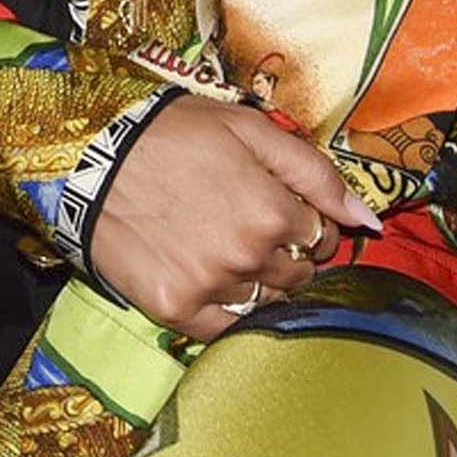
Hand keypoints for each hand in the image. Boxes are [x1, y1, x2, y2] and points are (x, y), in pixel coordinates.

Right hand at [86, 97, 377, 341]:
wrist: (88, 154)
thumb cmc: (171, 133)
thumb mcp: (246, 129)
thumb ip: (314, 172)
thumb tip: (368, 220)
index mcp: (273, 211)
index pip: (319, 237)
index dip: (302, 222)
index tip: (275, 208)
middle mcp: (248, 256)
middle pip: (296, 276)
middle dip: (283, 254)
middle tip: (244, 225)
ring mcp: (211, 286)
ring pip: (264, 304)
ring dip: (256, 283)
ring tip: (221, 248)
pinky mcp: (175, 309)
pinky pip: (224, 328)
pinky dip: (223, 309)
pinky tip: (204, 276)